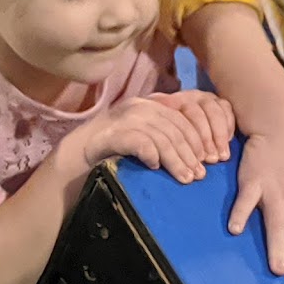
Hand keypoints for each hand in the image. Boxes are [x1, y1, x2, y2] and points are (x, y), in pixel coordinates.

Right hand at [67, 92, 231, 183]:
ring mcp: (123, 118)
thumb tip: (201, 155)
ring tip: (184, 178)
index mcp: (150, 105)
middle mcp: (139, 107)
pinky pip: (139, 142)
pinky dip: (150, 154)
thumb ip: (166, 138)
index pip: (183, 118)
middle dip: (190, 154)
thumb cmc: (115, 154)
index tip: (207, 161)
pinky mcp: (110, 134)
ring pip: (161, 137)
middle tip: (198, 175)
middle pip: (175, 129)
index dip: (199, 140)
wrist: (76, 160)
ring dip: (176, 160)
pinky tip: (154, 167)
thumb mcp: (145, 140)